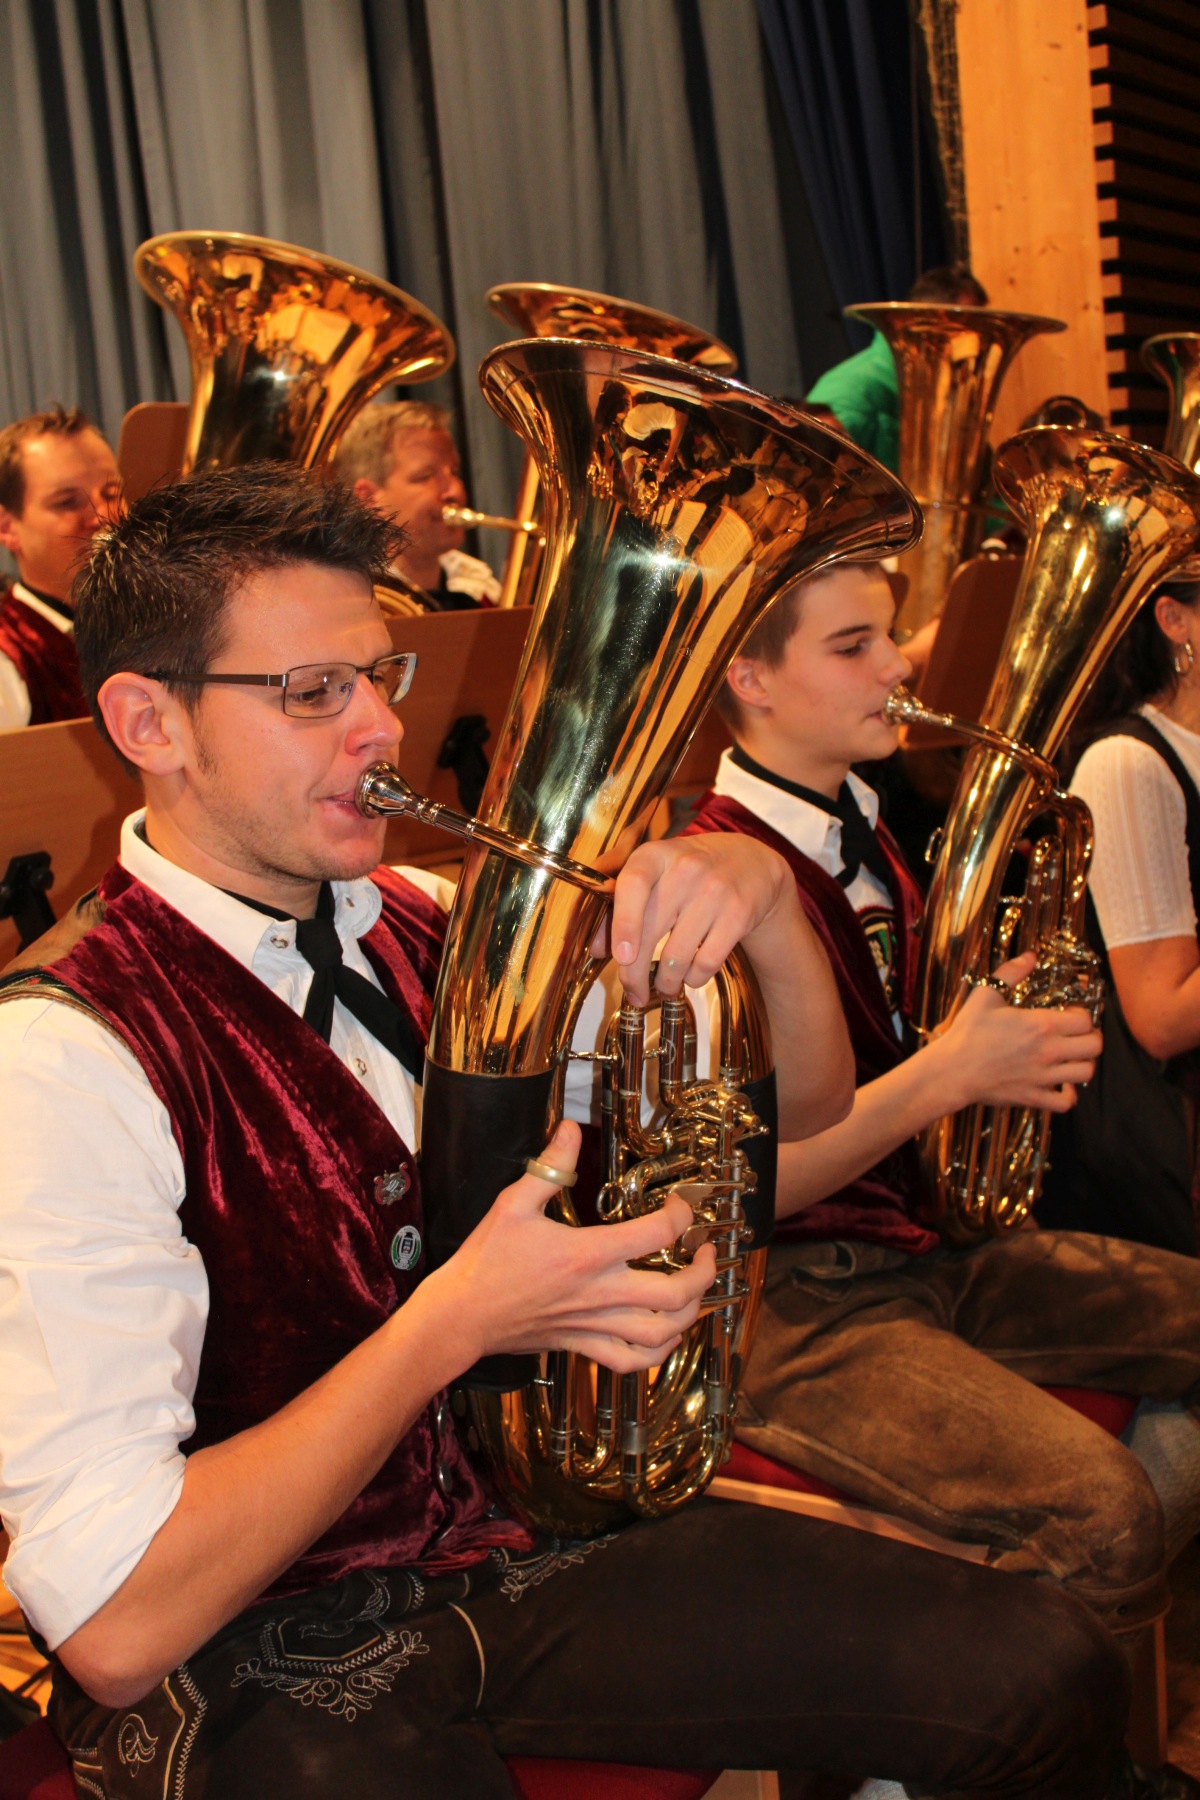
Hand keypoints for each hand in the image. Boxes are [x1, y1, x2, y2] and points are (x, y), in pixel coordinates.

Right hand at [432, 1121, 716, 1373]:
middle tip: (707, 1252)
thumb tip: (570, 1129)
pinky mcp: (582, 1346)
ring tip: (697, 1291)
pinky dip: (658, 1353)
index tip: (680, 1205)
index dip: (681, 1214)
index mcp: (587, 1254)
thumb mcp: (514, 1202)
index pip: (657, 1233)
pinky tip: (666, 1335)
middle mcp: (599, 1293)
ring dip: (690, 1313)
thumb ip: (550, 1166)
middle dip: (704, 1272)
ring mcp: (593, 1324)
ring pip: (661, 1333)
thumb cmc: (485, 1261)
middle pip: (675, 1293)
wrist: (461, 1315)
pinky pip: (631, 1361)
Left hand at [591, 834, 793, 1005]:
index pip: (633, 884)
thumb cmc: (687, 872)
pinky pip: (707, 962)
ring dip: (667, 982)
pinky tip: (690, 976)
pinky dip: (694, 978)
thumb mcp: (653, 872)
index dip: (623, 922)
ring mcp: (715, 891)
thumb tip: (595, 948)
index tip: (619, 956)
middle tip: (634, 994)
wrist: (750, 864)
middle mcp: (686, 869)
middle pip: (652, 931)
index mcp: (656, 855)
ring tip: (665, 987)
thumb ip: (617, 903)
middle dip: (636, 974)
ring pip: (679, 955)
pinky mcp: (739, 914)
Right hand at [929, 952, 1101, 1113]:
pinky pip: (1066, 1102)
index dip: (1082, 1015)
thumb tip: (1030, 956)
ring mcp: (1043, 1077)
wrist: (952, 1070)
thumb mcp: (986, 995)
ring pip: (1086, 1072)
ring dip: (1083, 1063)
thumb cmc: (967, 1033)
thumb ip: (1011, 973)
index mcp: (1041, 1025)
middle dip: (1090, 1037)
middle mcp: (1048, 1052)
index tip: (1070, 1014)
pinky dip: (1069, 1094)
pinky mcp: (1034, 1096)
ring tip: (1070, 1056)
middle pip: (1094, 1046)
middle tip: (1077, 1034)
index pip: (1085, 1020)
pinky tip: (1061, 1083)